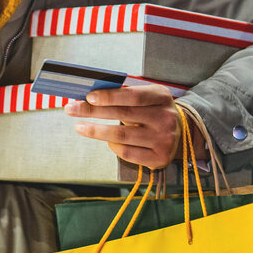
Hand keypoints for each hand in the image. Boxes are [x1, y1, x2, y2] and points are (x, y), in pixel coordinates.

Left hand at [65, 85, 199, 169]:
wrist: (181, 133)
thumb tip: (92, 95)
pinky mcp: (159, 158)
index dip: (110, 96)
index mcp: (162, 97)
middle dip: (93, 111)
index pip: (133, 96)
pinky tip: (106, 140)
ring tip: (79, 127)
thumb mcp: (148, 96)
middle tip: (71, 109)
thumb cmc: (153, 110)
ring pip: (121, 136)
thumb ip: (126, 94)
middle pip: (122, 115)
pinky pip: (127, 153)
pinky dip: (113, 146)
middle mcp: (165, 118)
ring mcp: (163, 140)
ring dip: (96, 131)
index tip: (89, 96)